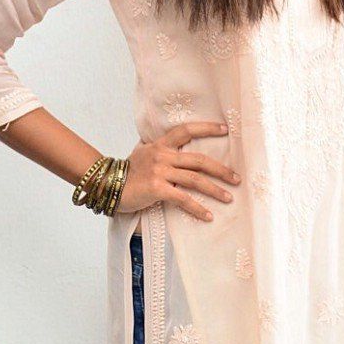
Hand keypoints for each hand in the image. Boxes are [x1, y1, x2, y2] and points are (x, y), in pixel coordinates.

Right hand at [118, 120, 239, 222]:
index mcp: (161, 145)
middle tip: (236, 178)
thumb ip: (159, 149)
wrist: (107, 185)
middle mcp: (163, 155)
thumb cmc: (127, 172)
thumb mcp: (142, 153)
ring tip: (229, 198)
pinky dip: (197, 208)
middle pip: (199, 159)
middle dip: (221, 169)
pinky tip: (208, 215)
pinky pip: (183, 198)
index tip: (225, 130)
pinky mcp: (157, 189)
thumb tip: (174, 147)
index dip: (206, 128)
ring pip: (195, 179)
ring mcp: (160, 171)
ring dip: (215, 189)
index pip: (186, 130)